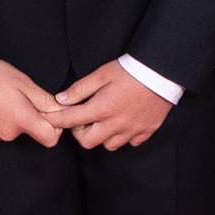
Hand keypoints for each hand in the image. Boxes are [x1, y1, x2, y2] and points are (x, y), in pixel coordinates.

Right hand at [0, 62, 63, 147]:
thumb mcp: (26, 84)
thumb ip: (46, 101)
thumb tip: (61, 111)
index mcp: (23, 120)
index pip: (50, 139)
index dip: (53, 128)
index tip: (47, 114)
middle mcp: (8, 133)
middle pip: (29, 133)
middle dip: (28, 119)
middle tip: (19, 99)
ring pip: (11, 132)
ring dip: (11, 120)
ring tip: (2, 100)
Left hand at [50, 60, 173, 150]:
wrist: (163, 72)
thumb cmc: (130, 70)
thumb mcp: (101, 74)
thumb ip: (79, 89)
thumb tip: (60, 100)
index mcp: (101, 109)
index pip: (70, 120)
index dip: (56, 120)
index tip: (51, 118)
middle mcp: (115, 124)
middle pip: (87, 142)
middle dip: (80, 132)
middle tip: (84, 118)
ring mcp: (132, 130)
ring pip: (109, 145)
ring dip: (102, 135)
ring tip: (105, 121)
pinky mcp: (146, 131)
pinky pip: (130, 142)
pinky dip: (124, 136)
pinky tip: (124, 122)